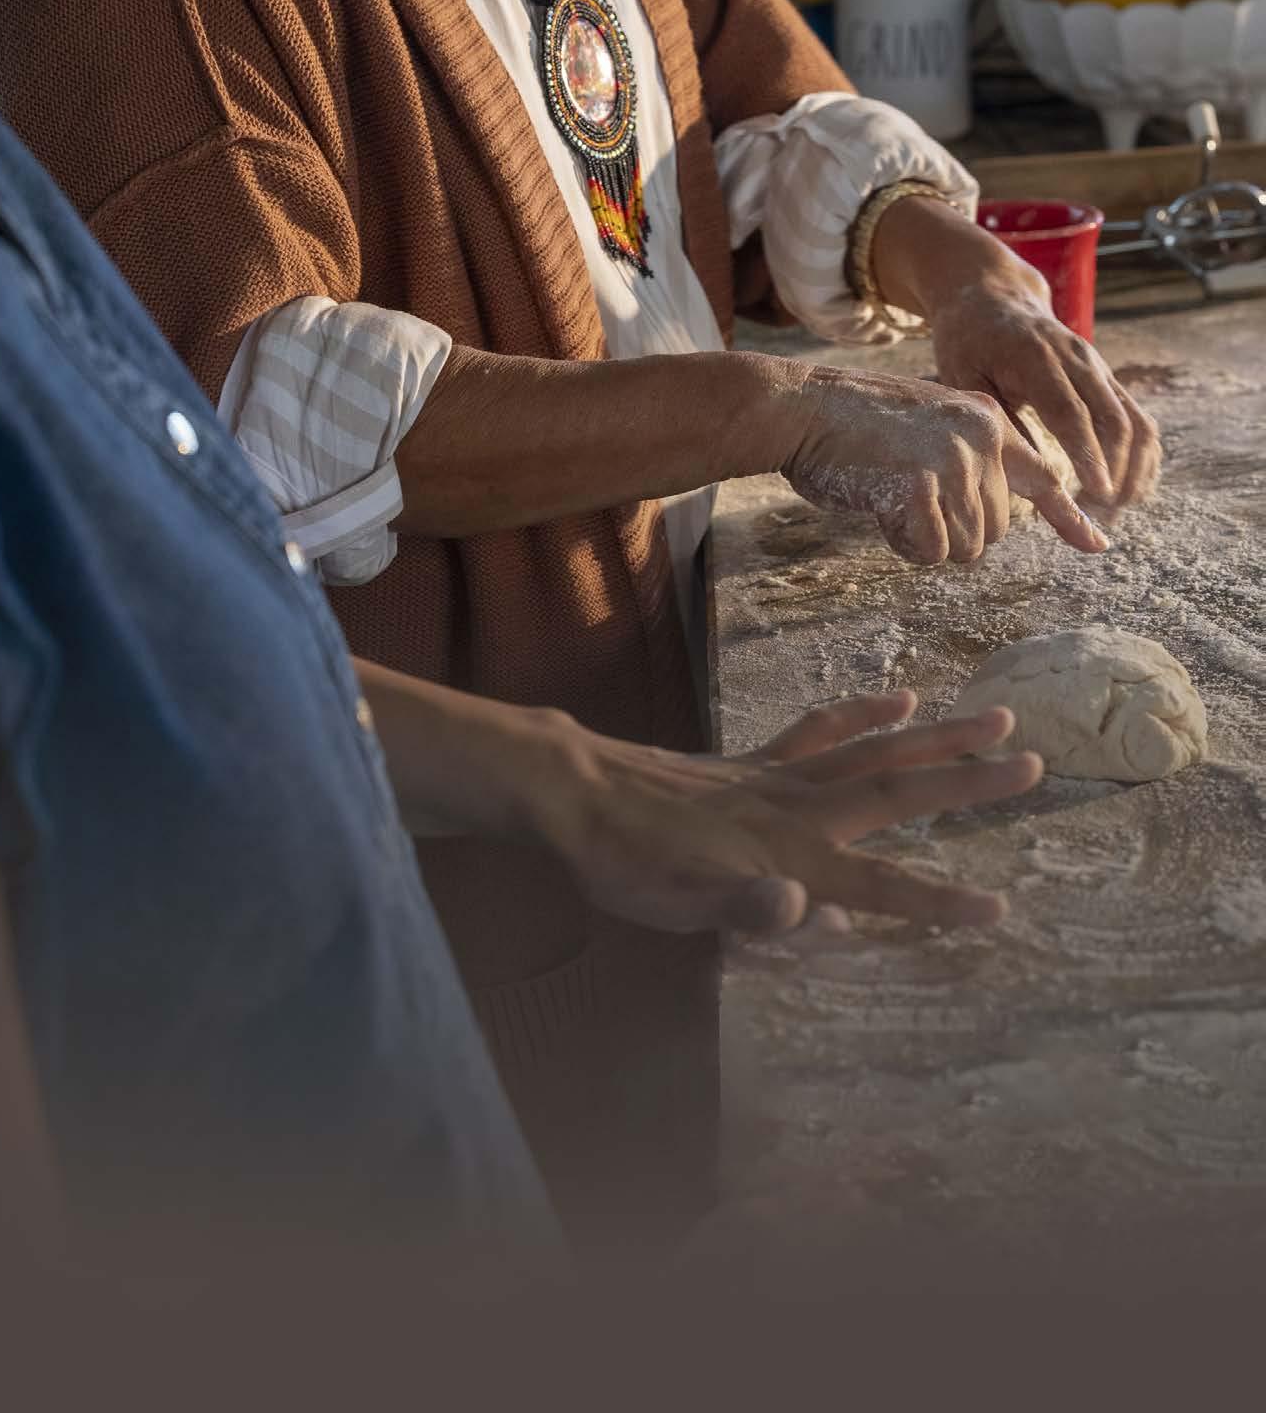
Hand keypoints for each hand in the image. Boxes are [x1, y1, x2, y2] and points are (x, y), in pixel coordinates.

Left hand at [523, 691, 1039, 936]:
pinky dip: (863, 713)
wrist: (575, 793)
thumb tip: (812, 914)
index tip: (1001, 908)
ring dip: (935, 736)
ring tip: (993, 718)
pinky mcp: (752, 762)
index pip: (876, 886)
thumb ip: (744, 909)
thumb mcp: (674, 905)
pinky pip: (820, 731)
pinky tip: (900, 698)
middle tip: (1036, 762)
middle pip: (895, 791)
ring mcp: (775, 777)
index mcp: (786, 856)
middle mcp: (794, 809)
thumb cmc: (624, 864)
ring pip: (872, 750)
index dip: (936, 901)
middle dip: (966, 782)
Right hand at [779, 365, 1109, 563]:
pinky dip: (905, 544)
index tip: (1097, 544)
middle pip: (994, 530)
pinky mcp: (922, 486)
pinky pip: (931, 550)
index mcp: (988, 421)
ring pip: (965, 546)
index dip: (1069, 518)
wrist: (800, 408)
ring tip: (890, 497)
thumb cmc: (850, 427)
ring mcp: (954, 461)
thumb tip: (992, 523)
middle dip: (951, 530)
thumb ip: (965, 462)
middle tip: (906, 498)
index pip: (1042, 478)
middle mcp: (983, 438)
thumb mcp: (926, 430)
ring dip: (926, 540)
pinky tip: (879, 509)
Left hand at [871, 196, 1161, 507]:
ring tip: (1116, 510)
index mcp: (1038, 359)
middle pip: (1113, 420)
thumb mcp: (964, 379)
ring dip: (1133, 468)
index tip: (1097, 492)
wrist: (993, 297)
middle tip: (1101, 516)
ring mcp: (1098, 367)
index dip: (1087, 455)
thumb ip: (994, 419)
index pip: (1071, 413)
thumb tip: (1023, 470)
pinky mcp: (1106, 377)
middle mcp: (1079, 360)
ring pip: (1134, 420)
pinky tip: (1130, 488)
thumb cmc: (969, 343)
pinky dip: (1140, 455)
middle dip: (1114, 471)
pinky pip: (1136, 417)